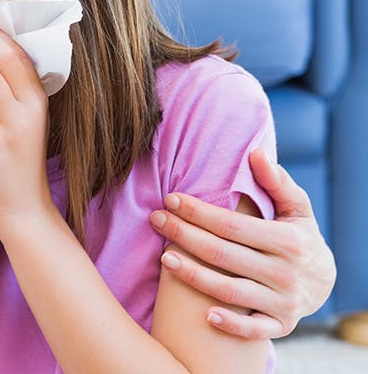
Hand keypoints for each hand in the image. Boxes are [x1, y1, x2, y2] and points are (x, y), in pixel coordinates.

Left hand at [151, 148, 335, 338]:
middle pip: (223, 255)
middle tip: (156, 219)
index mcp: (288, 240)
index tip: (171, 198)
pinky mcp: (281, 325)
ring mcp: (283, 302)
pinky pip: (254, 330)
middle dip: (184, 235)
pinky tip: (205, 315)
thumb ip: (276, 181)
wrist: (326, 281)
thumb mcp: (297, 208)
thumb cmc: (299, 236)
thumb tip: (255, 152)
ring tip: (163, 256)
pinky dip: (232, 325)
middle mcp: (285, 273)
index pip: (232, 225)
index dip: (199, 212)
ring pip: (230, 291)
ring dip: (194, 276)